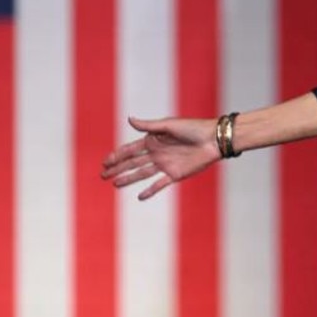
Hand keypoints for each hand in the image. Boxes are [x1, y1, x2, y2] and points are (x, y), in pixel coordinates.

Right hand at [101, 116, 221, 199]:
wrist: (214, 140)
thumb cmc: (193, 128)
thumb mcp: (169, 125)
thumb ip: (149, 126)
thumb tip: (128, 119)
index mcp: (153, 140)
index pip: (130, 149)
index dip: (117, 155)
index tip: (104, 162)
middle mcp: (157, 153)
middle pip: (133, 163)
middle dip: (117, 168)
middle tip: (102, 175)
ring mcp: (165, 164)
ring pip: (142, 174)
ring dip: (128, 179)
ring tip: (115, 184)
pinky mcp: (175, 174)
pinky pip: (160, 184)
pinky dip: (150, 190)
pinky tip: (140, 196)